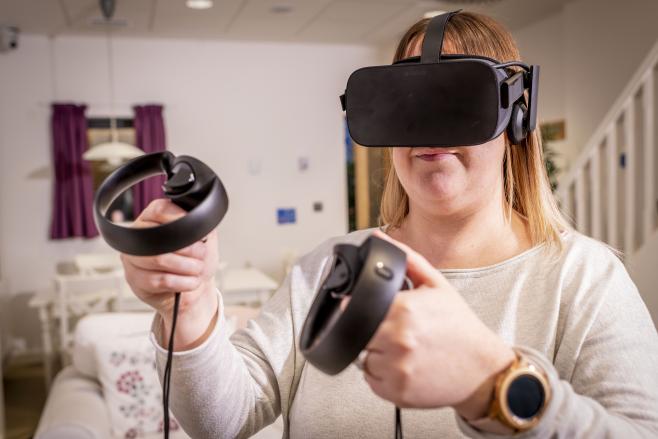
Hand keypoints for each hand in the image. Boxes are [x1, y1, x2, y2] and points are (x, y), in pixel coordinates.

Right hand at [120, 199, 219, 349]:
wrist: (194, 294)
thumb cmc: (199, 263)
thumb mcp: (207, 239)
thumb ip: (202, 223)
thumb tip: (202, 213)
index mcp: (156, 218)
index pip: (160, 209)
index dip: (179, 221)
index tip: (197, 236)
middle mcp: (139, 235)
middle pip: (157, 238)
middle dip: (186, 250)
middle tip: (201, 259)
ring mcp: (132, 258)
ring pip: (155, 259)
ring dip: (183, 268)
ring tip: (197, 272)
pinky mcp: (133, 280)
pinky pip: (155, 280)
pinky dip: (178, 282)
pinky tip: (188, 283)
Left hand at [362, 230, 514, 418]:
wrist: (482, 368)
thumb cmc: (460, 327)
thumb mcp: (436, 285)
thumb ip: (406, 259)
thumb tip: (378, 239)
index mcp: (404, 310)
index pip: (354, 309)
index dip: (356, 309)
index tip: (364, 311)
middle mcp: (398, 339)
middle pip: (357, 334)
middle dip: (369, 331)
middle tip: (391, 330)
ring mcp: (397, 368)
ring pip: (363, 359)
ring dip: (376, 354)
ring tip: (402, 349)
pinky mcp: (397, 392)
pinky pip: (372, 381)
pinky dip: (382, 375)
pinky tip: (405, 366)